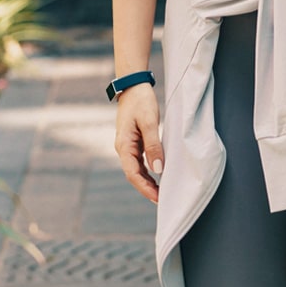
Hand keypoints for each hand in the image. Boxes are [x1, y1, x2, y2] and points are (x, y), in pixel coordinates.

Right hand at [114, 84, 162, 202]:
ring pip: (136, 170)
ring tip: (161, 192)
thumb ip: (153, 146)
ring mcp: (127, 146)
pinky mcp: (133, 142)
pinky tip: (157, 176)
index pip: (133, 174)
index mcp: (124, 145)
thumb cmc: (141, 102)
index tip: (157, 198)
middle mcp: (123, 148)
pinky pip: (139, 162)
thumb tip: (158, 168)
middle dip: (147, 188)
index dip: (145, 188)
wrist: (133, 86)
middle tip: (162, 200)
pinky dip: (148, 171)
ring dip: (148, 181)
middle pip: (134, 175)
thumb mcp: (149, 122)